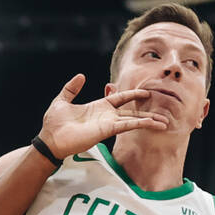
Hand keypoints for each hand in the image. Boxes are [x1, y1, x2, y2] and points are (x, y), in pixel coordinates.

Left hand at [37, 74, 169, 158]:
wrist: (50, 139)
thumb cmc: (54, 123)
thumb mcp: (62, 100)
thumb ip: (72, 88)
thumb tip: (81, 75)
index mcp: (98, 106)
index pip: (120, 98)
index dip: (132, 95)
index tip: (146, 93)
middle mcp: (106, 116)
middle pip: (131, 112)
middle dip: (147, 113)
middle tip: (163, 112)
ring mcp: (108, 124)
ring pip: (133, 120)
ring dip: (149, 121)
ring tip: (164, 122)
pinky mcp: (108, 130)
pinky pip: (127, 125)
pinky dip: (141, 124)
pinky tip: (153, 124)